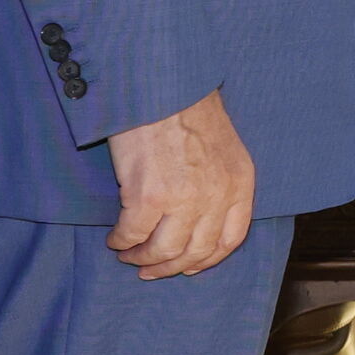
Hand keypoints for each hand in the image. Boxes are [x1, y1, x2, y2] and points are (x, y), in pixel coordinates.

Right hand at [108, 90, 255, 278]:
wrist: (163, 85)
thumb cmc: (188, 110)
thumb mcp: (224, 148)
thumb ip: (220, 183)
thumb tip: (198, 220)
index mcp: (240, 183)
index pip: (230, 239)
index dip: (206, 260)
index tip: (188, 267)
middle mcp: (217, 196)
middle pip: (195, 252)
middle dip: (170, 266)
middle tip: (149, 269)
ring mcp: (184, 199)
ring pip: (163, 251)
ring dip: (142, 258)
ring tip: (128, 255)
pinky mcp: (149, 197)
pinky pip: (132, 235)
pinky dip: (121, 242)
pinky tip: (114, 239)